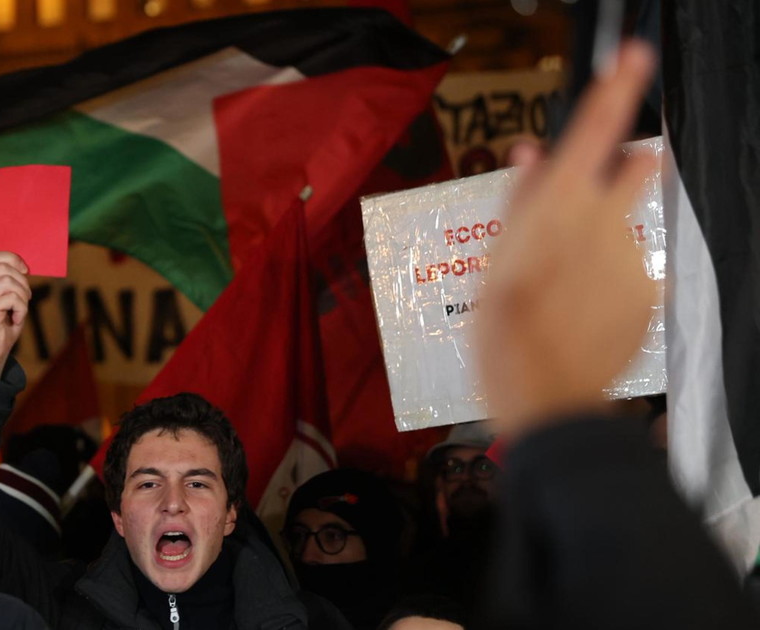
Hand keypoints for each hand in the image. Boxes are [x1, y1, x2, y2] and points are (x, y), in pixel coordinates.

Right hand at [0, 252, 30, 377]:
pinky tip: (16, 320)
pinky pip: (12, 298)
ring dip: (22, 296)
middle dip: (22, 281)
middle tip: (26, 298)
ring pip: (9, 281)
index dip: (13, 259)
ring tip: (20, 311)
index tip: (25, 271)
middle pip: (3, 267)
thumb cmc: (0, 330)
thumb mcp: (6, 303)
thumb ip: (10, 285)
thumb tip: (24, 267)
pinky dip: (21, 309)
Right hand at [477, 41, 658, 438]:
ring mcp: (632, 259)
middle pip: (632, 172)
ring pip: (621, 232)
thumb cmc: (503, 329)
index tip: (634, 57)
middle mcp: (606, 222)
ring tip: (566, 286)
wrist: (545, 395)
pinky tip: (581, 312)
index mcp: (560, 205)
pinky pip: (628, 275)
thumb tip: (530, 153)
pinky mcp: (647, 294)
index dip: (617, 88)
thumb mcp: (494, 261)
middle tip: (617, 176)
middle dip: (628, 167)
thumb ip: (520, 200)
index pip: (596, 130)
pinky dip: (608, 284)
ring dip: (601, 243)